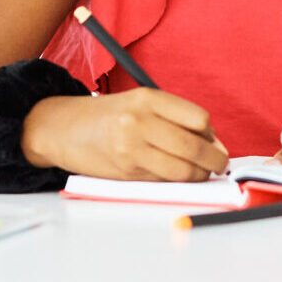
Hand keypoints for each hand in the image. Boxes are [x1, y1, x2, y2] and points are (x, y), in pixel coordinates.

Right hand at [22, 89, 229, 181]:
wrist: (62, 128)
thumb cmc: (105, 116)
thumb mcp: (138, 103)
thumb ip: (172, 118)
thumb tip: (213, 144)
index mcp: (147, 98)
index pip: (198, 119)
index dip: (211, 135)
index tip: (213, 141)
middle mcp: (139, 121)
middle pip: (195, 147)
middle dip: (215, 161)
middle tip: (219, 165)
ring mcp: (132, 148)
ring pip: (183, 170)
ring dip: (199, 176)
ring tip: (200, 173)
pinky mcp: (126, 172)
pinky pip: (164, 181)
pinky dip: (177, 182)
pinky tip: (175, 176)